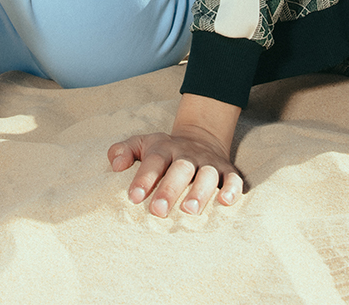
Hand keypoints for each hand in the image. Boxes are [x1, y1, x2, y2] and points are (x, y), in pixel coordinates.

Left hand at [108, 127, 245, 217]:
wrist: (201, 137)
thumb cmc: (164, 150)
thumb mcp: (142, 144)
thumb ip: (124, 151)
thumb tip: (115, 165)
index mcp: (164, 148)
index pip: (153, 162)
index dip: (143, 179)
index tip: (133, 198)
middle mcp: (187, 155)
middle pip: (180, 168)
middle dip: (169, 189)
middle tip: (158, 211)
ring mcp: (209, 162)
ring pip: (207, 174)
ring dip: (200, 191)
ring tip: (189, 210)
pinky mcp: (228, 170)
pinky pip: (233, 179)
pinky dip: (232, 189)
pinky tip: (225, 202)